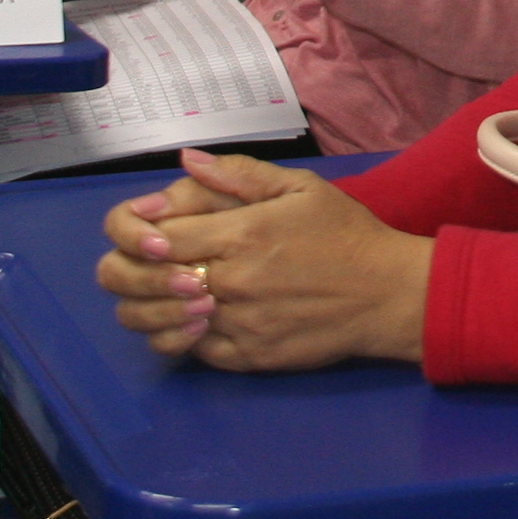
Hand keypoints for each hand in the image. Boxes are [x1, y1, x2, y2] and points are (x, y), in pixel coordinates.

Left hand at [96, 150, 431, 370]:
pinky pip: (192, 351)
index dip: (139, 233)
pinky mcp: (247, 357)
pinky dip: (182, 336)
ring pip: (159, 322)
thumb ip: (240, 175)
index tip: (150, 231)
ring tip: (163, 293)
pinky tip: (193, 319)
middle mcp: (232, 281)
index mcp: (241, 234)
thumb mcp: (301, 188)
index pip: (158, 237)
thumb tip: (186, 162)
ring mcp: (237, 323)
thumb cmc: (346, 234)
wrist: (387, 294)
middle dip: (129, 271)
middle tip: (142, 263)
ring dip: (149, 307)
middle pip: (146, 281)